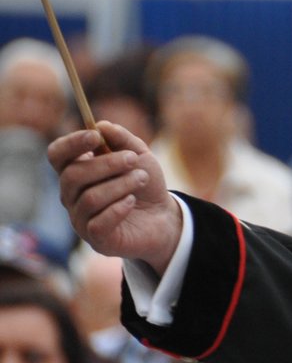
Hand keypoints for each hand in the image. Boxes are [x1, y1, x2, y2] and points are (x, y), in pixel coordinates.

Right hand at [48, 121, 182, 272]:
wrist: (164, 217)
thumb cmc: (144, 183)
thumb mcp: (140, 156)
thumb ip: (123, 139)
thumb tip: (101, 125)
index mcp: (76, 170)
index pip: (57, 155)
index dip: (71, 144)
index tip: (95, 136)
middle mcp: (71, 195)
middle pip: (73, 175)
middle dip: (106, 164)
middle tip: (134, 159)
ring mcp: (80, 218)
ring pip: (89, 198)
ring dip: (121, 184)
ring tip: (142, 179)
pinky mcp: (95, 238)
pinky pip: (99, 222)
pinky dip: (119, 208)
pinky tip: (132, 201)